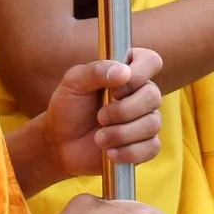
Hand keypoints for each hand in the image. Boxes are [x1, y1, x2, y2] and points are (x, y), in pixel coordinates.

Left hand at [35, 49, 166, 183]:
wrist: (61, 142)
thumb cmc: (69, 107)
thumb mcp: (74, 83)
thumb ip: (96, 71)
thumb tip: (124, 72)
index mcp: (127, 71)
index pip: (151, 61)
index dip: (138, 74)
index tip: (115, 88)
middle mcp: (141, 93)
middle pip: (153, 96)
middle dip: (123, 110)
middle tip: (100, 116)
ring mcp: (146, 120)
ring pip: (152, 124)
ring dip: (121, 133)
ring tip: (99, 138)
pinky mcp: (145, 145)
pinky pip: (152, 147)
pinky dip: (128, 152)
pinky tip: (110, 153)